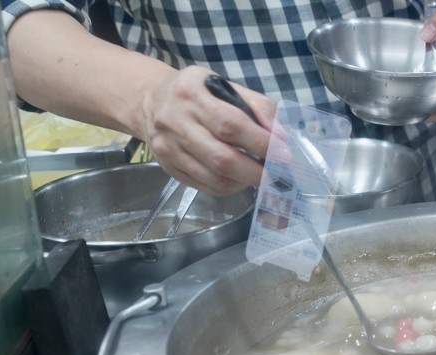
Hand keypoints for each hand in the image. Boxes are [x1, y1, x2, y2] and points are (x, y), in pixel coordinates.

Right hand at [138, 65, 276, 194]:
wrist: (151, 101)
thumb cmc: (198, 93)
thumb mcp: (226, 85)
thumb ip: (257, 106)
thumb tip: (280, 136)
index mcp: (191, 93)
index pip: (232, 125)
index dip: (261, 143)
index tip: (283, 155)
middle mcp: (175, 121)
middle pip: (221, 158)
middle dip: (255, 171)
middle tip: (275, 175)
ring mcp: (168, 147)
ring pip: (213, 177)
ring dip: (243, 182)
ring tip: (258, 176)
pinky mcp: (167, 166)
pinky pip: (204, 186)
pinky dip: (228, 187)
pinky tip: (239, 179)